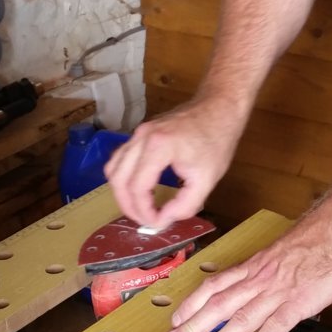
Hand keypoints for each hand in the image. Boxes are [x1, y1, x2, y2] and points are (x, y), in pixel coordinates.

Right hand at [103, 96, 246, 228]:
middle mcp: (141, 137)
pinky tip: (138, 189)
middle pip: (118, 179)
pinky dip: (123, 178)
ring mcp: (138, 132)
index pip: (137, 188)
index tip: (156, 223)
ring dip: (122, 192)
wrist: (218, 108)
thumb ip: (185, 205)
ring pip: (113, 168)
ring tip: (139, 208)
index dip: (143, 211)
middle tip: (144, 221)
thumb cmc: (216, 141)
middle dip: (128, 206)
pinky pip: (120, 159)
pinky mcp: (139, 133)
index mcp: (158, 147)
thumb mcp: (207, 179)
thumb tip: (163, 220)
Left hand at [164, 214, 331, 331]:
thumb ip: (270, 270)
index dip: (193, 302)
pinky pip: (274, 326)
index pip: (215, 284)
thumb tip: (262, 285)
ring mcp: (278, 292)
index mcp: (256, 265)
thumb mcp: (283, 250)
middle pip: (219, 304)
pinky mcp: (299, 303)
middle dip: (193, 324)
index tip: (177, 317)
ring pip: (240, 318)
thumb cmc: (317, 236)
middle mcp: (260, 279)